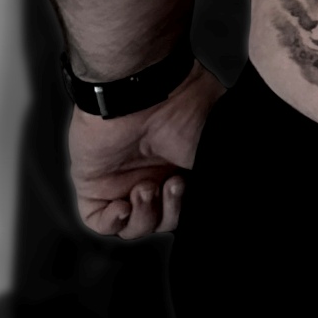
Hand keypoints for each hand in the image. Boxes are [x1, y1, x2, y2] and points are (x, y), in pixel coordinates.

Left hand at [68, 60, 223, 238]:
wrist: (145, 92)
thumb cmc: (184, 107)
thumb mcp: (213, 145)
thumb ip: (212, 177)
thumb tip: (223, 204)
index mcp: (183, 162)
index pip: (186, 204)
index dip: (188, 209)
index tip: (193, 192)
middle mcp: (154, 170)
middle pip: (162, 219)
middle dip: (170, 212)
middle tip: (174, 186)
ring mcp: (123, 178)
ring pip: (133, 225)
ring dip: (144, 217)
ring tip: (146, 188)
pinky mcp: (94, 183)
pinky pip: (100, 222)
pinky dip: (114, 222)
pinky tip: (124, 206)